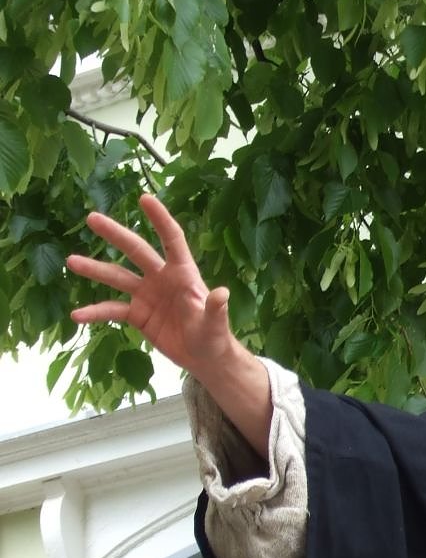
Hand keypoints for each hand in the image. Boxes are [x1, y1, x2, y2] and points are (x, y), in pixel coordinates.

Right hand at [66, 194, 236, 378]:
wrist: (203, 359)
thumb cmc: (214, 338)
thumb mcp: (215, 325)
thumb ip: (215, 309)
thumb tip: (222, 293)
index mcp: (184, 274)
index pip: (172, 240)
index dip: (160, 219)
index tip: (144, 198)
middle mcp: (162, 278)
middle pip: (137, 251)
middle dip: (116, 234)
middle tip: (92, 218)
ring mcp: (147, 295)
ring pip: (117, 277)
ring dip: (95, 270)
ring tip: (71, 261)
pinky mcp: (137, 314)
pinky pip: (112, 309)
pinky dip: (95, 312)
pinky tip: (77, 315)